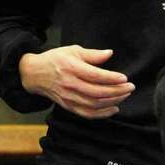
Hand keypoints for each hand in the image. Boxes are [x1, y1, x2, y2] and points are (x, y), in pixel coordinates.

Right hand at [18, 45, 134, 118]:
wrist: (34, 74)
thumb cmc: (55, 59)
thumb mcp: (73, 50)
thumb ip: (92, 54)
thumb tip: (109, 53)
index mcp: (71, 68)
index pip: (94, 76)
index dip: (111, 78)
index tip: (124, 78)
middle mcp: (70, 84)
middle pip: (97, 92)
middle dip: (116, 91)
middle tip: (130, 87)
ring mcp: (68, 97)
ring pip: (93, 104)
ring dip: (112, 102)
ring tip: (125, 95)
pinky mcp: (68, 106)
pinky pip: (87, 114)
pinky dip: (102, 114)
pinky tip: (114, 108)